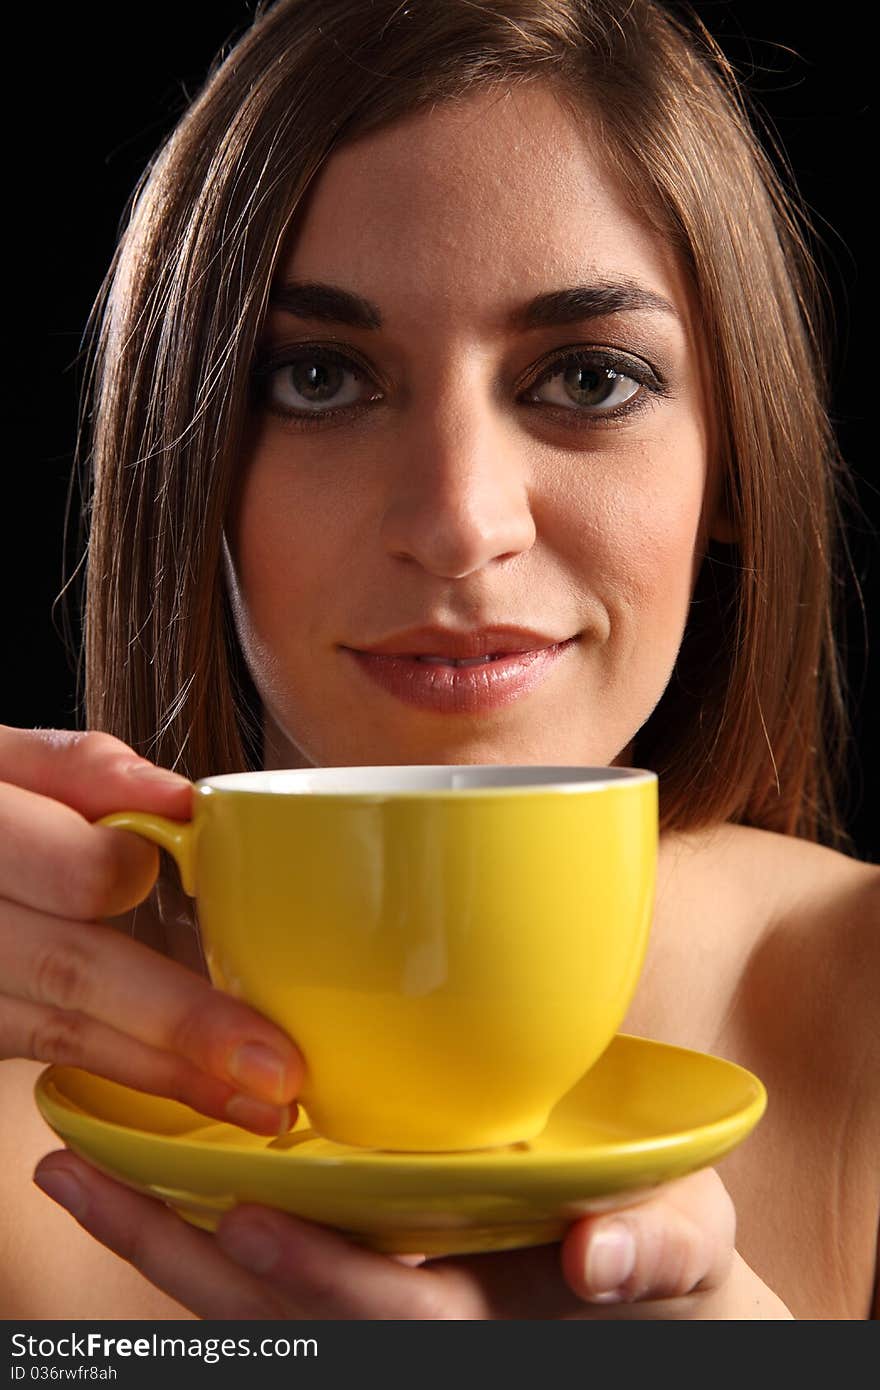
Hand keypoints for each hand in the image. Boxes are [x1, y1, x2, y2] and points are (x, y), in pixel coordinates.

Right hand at [0, 725, 303, 1133]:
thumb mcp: (3, 763)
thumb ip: (83, 771)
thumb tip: (184, 802)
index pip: (70, 872)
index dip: (133, 876)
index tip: (202, 878)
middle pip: (73, 973)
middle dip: (183, 1023)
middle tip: (278, 1065)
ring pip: (64, 1035)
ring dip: (171, 1074)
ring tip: (265, 1101)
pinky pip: (54, 1056)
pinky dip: (134, 1075)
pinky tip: (204, 1092)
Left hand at [32, 1151, 792, 1317]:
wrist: (650, 1273)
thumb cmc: (664, 1244)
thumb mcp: (691, 1238)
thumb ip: (662, 1244)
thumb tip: (600, 1256)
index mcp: (483, 1308)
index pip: (389, 1307)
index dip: (318, 1272)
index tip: (247, 1215)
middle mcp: (413, 1310)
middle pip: (283, 1314)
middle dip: (185, 1260)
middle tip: (88, 1182)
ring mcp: (379, 1292)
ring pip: (253, 1296)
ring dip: (163, 1242)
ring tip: (79, 1174)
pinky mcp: (362, 1266)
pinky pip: (264, 1270)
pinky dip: (194, 1235)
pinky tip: (141, 1184)